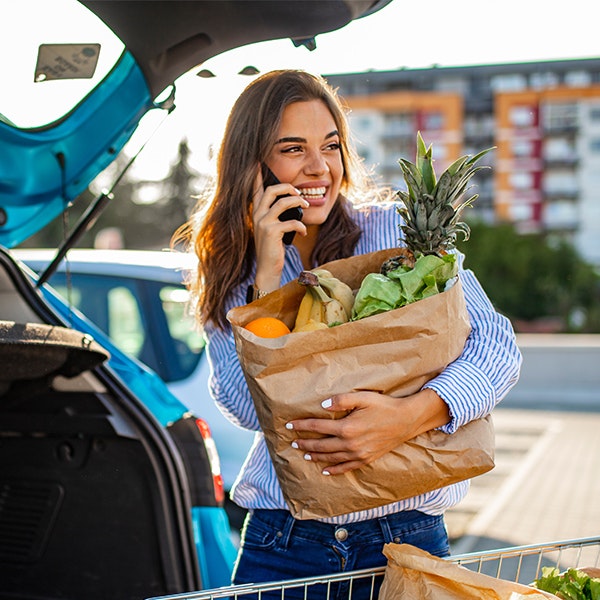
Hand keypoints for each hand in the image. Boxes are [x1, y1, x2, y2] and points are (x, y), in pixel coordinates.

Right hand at [251, 167, 307, 291]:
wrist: (267, 269)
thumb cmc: (272, 248)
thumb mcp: (272, 229)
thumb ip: (276, 215)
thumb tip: (293, 202)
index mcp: (256, 212)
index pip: (255, 189)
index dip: (257, 175)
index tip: (258, 161)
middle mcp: (257, 215)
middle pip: (271, 190)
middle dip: (288, 187)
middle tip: (300, 193)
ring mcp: (263, 223)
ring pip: (283, 202)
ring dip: (298, 202)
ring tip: (306, 206)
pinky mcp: (271, 232)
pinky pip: (291, 221)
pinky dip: (301, 225)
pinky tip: (303, 232)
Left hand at [286, 388, 450, 474]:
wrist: (406, 421)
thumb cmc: (384, 406)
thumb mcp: (363, 397)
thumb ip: (341, 400)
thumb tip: (322, 406)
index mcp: (346, 427)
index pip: (317, 427)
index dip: (302, 426)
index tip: (290, 425)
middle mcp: (350, 443)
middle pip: (321, 445)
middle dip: (305, 443)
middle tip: (293, 443)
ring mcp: (358, 454)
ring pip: (331, 458)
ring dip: (316, 456)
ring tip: (304, 454)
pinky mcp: (366, 459)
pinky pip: (346, 468)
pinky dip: (334, 470)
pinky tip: (325, 470)